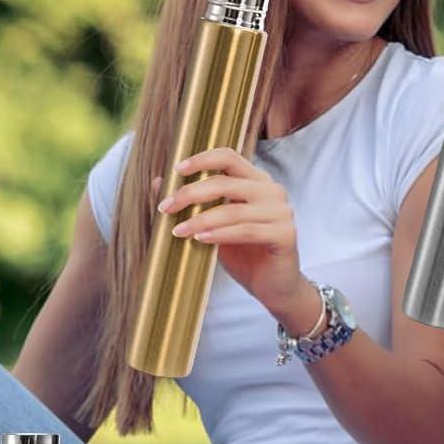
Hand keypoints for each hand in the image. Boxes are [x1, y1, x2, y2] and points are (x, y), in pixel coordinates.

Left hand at [156, 151, 310, 325]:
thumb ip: (193, 203)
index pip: (229, 157)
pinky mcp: (285, 235)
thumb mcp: (213, 225)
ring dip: (200, 220)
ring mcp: (282, 212)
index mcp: (256, 181)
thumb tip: (158, 182)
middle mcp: (272, 190)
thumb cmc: (243, 253)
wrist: (273, 286)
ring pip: (233, 209)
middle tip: (166, 208)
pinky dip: (220, 235)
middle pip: (226, 182)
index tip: (176, 170)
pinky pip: (247, 231)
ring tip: (178, 231)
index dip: (202, 159)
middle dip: (191, 193)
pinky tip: (200, 240)